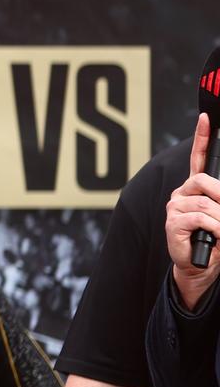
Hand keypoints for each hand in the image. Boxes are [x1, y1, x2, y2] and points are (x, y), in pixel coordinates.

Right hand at [166, 112, 219, 309]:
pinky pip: (199, 218)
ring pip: (206, 204)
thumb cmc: (216, 242)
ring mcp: (174, 208)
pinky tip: (214, 237)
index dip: (201, 137)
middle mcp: (182, 194)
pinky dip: (214, 228)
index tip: (207, 118)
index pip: (198, 158)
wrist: (202, 267)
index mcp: (196, 189)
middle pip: (204, 181)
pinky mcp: (172, 223)